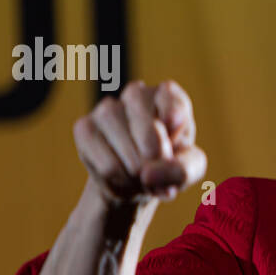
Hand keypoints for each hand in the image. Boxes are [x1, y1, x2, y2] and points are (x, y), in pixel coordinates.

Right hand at [73, 80, 206, 205]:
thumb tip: (146, 173)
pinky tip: (123, 178)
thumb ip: (182, 170)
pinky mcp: (84, 128)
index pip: (170, 96)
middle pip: (147, 128)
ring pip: (122, 144)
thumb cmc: (169, 164)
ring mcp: (107, 109)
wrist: (137, 179)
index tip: (175, 128)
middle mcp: (136, 94)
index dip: (174, 116)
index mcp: (168, 95)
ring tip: (141, 178)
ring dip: (136, 171)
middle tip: (160, 170)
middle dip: (156, 159)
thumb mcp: (191, 168)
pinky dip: (117, 180)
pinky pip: (104, 163)